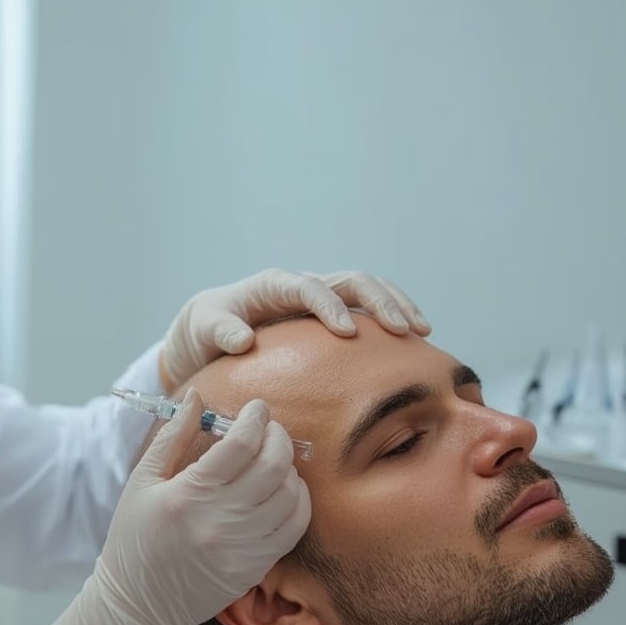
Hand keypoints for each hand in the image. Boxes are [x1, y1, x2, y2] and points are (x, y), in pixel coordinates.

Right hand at [43, 389, 310, 624]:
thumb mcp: (142, 481)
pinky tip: (284, 489)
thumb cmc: (134, 537)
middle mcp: (220, 522)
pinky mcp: (255, 568)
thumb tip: (197, 397)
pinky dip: (297, 501)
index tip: (256, 408)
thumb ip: (173, 436)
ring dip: (289, 467)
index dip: (255, 419)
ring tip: (273, 458)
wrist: (138, 603)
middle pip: (273, 466)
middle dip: (278, 437)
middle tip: (269, 429)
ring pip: (289, 495)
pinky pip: (294, 527)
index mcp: (188, 496)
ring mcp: (242, 548)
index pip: (240, 445)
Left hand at [159, 268, 429, 390]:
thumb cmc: (206, 329)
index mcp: (273, 285)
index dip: (328, 306)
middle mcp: (303, 285)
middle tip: (403, 330)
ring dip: (396, 306)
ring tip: (421, 332)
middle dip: (379, 300)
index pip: (308, 287)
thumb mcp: (203, 328)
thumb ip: (221, 330)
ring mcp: (321, 298)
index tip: (346, 333)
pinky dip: (391, 320)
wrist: (209, 330)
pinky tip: (413, 344)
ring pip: (367, 291)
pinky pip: (367, 311)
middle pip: (350, 280)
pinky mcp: (331, 315)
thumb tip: (244, 340)